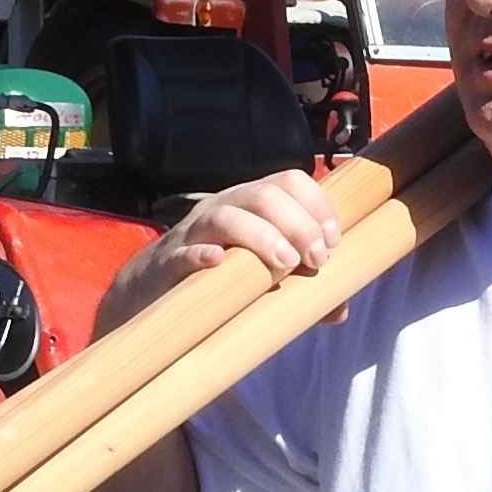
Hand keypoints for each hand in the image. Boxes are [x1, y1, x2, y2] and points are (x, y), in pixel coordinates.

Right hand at [93, 170, 338, 332]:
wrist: (152, 293)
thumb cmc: (218, 279)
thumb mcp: (263, 277)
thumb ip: (301, 291)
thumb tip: (339, 310)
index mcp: (250, 205)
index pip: (289, 181)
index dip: (317, 205)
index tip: (332, 242)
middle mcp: (223, 209)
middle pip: (262, 195)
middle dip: (297, 224)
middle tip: (315, 260)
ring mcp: (193, 234)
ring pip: (225, 217)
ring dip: (260, 237)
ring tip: (285, 265)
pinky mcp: (168, 263)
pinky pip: (183, 253)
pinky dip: (202, 256)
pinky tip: (221, 264)